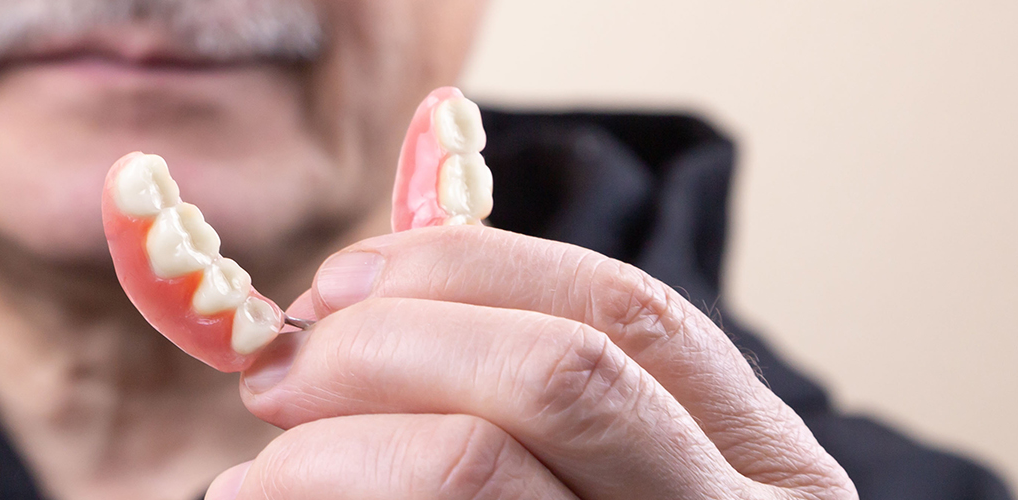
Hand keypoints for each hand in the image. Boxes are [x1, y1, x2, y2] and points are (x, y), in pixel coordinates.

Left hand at [203, 226, 856, 498]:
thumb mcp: (600, 492)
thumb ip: (525, 403)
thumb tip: (346, 309)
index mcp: (761, 465)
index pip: (622, 312)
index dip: (461, 275)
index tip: (338, 284)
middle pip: (558, 374)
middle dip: (386, 345)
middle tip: (274, 373)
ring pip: (475, 467)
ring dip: (330, 450)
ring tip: (256, 479)